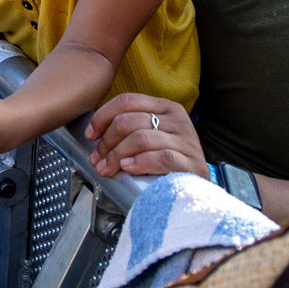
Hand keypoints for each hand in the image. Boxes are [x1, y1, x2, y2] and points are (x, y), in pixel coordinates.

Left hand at [85, 94, 209, 179]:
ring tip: (108, 168)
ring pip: (141, 139)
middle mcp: (177, 119)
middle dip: (107, 141)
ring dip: (117, 155)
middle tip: (97, 159)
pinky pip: (161, 158)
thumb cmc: (168, 160)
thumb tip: (94, 134)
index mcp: (165, 107)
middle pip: (129, 121)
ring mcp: (186, 140)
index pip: (127, 101)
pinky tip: (129, 168)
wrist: (197, 186)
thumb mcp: (150, 136)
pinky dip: (141, 162)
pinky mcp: (192, 163)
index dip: (103, 117)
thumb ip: (129, 128)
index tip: (91, 135)